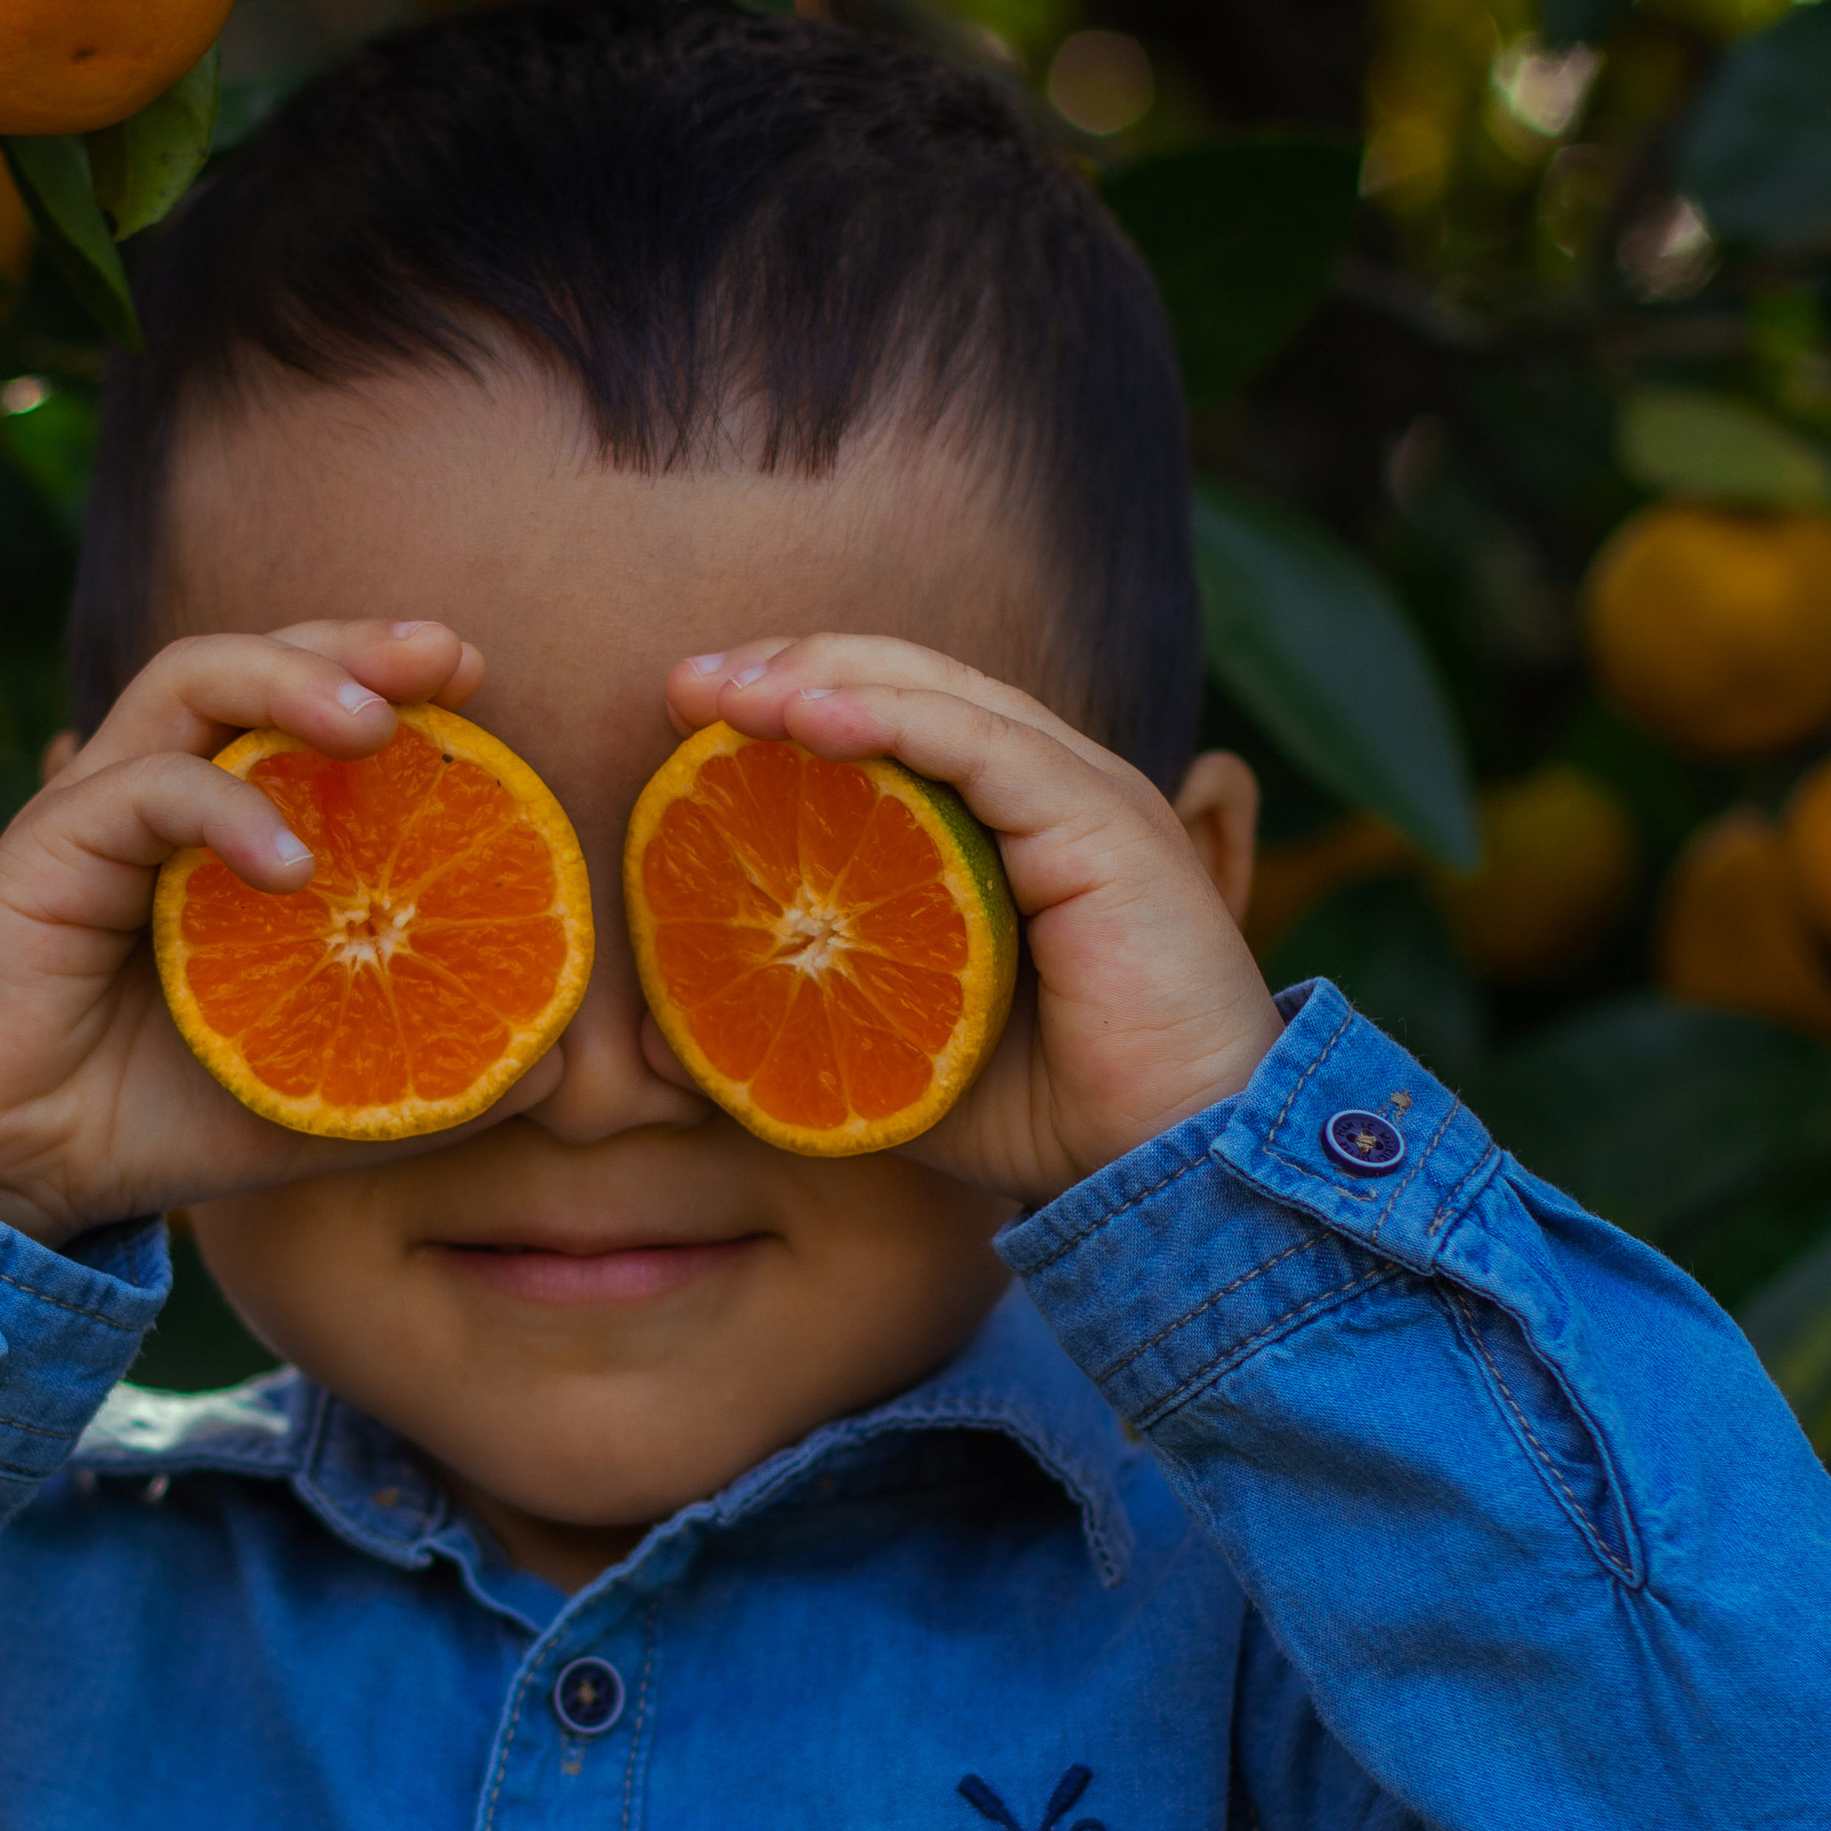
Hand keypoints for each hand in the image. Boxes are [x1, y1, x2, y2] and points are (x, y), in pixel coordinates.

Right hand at [0, 620, 552, 1244]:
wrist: (3, 1166)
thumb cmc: (153, 1114)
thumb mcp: (321, 1099)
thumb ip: (430, 1075)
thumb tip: (561, 1064)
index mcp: (223, 828)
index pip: (305, 714)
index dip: (386, 679)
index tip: (474, 680)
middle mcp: (161, 792)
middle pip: (255, 659)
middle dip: (352, 642)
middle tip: (449, 655)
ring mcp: (100, 810)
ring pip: (191, 681)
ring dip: (290, 683)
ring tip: (375, 724)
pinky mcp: (47, 848)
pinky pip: (144, 791)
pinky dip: (224, 809)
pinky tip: (290, 866)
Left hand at [660, 637, 1283, 1205]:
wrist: (1171, 1161)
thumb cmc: (1049, 1114)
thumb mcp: (894, 1057)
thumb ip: (801, 1026)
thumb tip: (658, 1036)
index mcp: (1008, 824)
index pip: (894, 721)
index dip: (793, 703)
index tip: (688, 719)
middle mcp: (1048, 788)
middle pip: (907, 683)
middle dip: (787, 670)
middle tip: (684, 686)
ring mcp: (1082, 794)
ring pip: (939, 694)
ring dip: (821, 679)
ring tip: (724, 693)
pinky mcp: (1102, 821)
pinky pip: (982, 744)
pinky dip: (892, 718)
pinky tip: (806, 719)